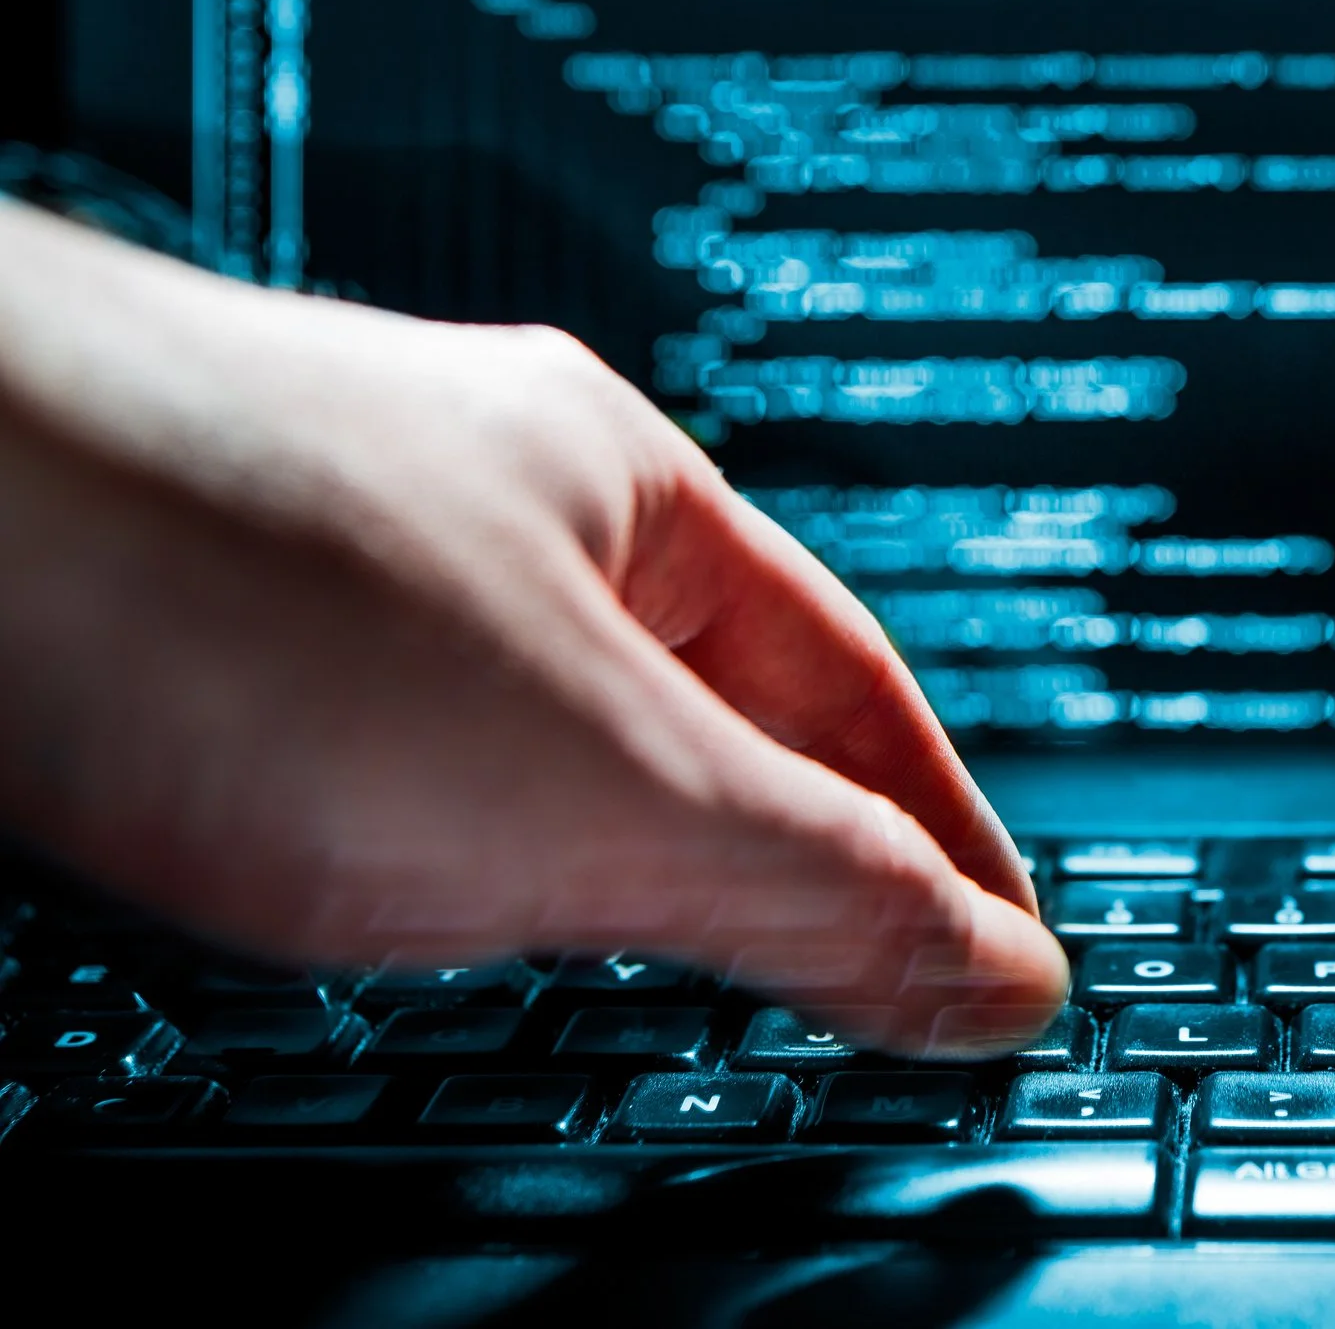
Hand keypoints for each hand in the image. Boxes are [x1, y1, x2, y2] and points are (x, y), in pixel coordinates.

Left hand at [0, 203, 1064, 1057]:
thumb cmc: (213, 574)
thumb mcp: (602, 788)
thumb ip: (819, 889)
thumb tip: (998, 978)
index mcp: (627, 492)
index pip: (859, 689)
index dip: (948, 837)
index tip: (1006, 953)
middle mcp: (481, 507)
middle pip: (706, 703)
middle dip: (795, 844)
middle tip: (870, 976)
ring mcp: (330, 561)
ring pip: (537, 732)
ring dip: (620, 848)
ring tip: (681, 955)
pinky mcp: (193, 633)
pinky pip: (386, 757)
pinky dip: (449, 847)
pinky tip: (420, 891)